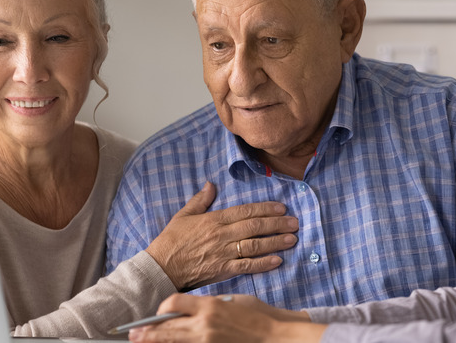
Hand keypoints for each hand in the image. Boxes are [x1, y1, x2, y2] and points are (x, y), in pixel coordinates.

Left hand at [128, 294, 323, 342]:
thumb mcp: (231, 300)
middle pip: (167, 328)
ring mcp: (207, 341)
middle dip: (148, 332)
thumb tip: (190, 309)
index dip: (163, 307)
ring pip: (174, 342)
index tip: (160, 310)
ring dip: (156, 341)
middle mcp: (204, 325)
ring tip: (141, 340)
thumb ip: (208, 304)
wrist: (274, 335)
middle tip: (133, 333)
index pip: (173, 304)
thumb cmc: (256, 314)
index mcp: (209, 306)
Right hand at [146, 182, 298, 290]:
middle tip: (295, 222)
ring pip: (255, 245)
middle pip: (255, 227)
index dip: (265, 208)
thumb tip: (211, 184)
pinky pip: (247, 266)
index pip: (245, 211)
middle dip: (277, 224)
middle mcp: (222, 235)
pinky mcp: (223, 270)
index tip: (281, 207)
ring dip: (276, 242)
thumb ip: (200, 200)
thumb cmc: (171, 241)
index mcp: (214, 219)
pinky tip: (278, 260)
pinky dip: (263, 263)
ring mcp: (224, 253)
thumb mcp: (183, 215)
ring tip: (292, 239)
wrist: (161, 267)